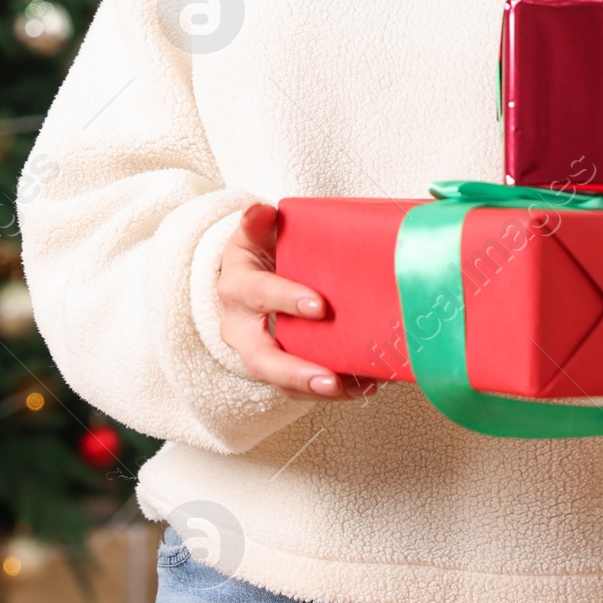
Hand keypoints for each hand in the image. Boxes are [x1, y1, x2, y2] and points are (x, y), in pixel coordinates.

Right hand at [215, 203, 365, 398]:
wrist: (249, 281)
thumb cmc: (258, 255)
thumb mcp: (253, 235)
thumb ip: (258, 223)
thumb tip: (259, 211)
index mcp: (237, 289)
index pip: (259, 295)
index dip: (286, 300)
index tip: (321, 306)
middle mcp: (241, 329)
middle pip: (263, 360)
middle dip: (296, 372)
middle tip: (330, 379)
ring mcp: (258, 355)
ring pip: (282, 383)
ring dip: (318, 390)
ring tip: (357, 388)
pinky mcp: (279, 371)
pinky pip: (301, 389)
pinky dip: (334, 391)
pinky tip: (365, 385)